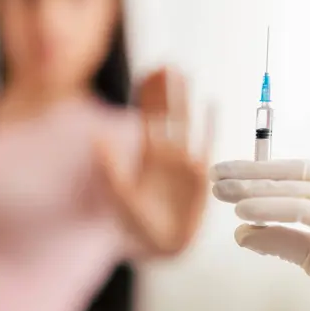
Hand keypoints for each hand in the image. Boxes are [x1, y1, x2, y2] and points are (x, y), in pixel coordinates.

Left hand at [97, 67, 214, 255]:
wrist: (159, 245)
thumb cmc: (136, 225)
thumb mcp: (120, 198)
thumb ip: (111, 170)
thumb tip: (98, 138)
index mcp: (145, 157)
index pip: (147, 118)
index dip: (147, 96)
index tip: (148, 71)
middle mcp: (165, 154)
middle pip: (166, 115)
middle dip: (167, 91)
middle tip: (168, 64)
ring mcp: (183, 163)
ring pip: (185, 125)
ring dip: (185, 101)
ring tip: (185, 76)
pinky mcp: (199, 176)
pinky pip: (206, 145)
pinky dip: (209, 126)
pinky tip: (211, 106)